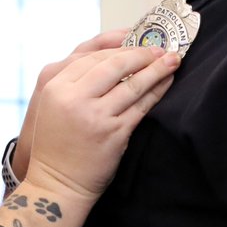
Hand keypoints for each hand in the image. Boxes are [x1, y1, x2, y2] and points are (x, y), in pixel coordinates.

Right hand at [24, 44, 177, 202]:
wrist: (57, 184)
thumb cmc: (57, 146)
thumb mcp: (54, 107)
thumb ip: (75, 83)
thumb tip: (114, 60)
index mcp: (56, 87)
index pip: (92, 57)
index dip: (118, 48)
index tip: (136, 42)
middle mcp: (74, 99)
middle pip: (114, 65)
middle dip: (141, 54)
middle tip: (159, 49)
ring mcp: (95, 116)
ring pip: (132, 84)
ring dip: (156, 70)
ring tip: (172, 61)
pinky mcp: (114, 134)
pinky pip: (141, 107)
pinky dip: (157, 92)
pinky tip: (166, 83)